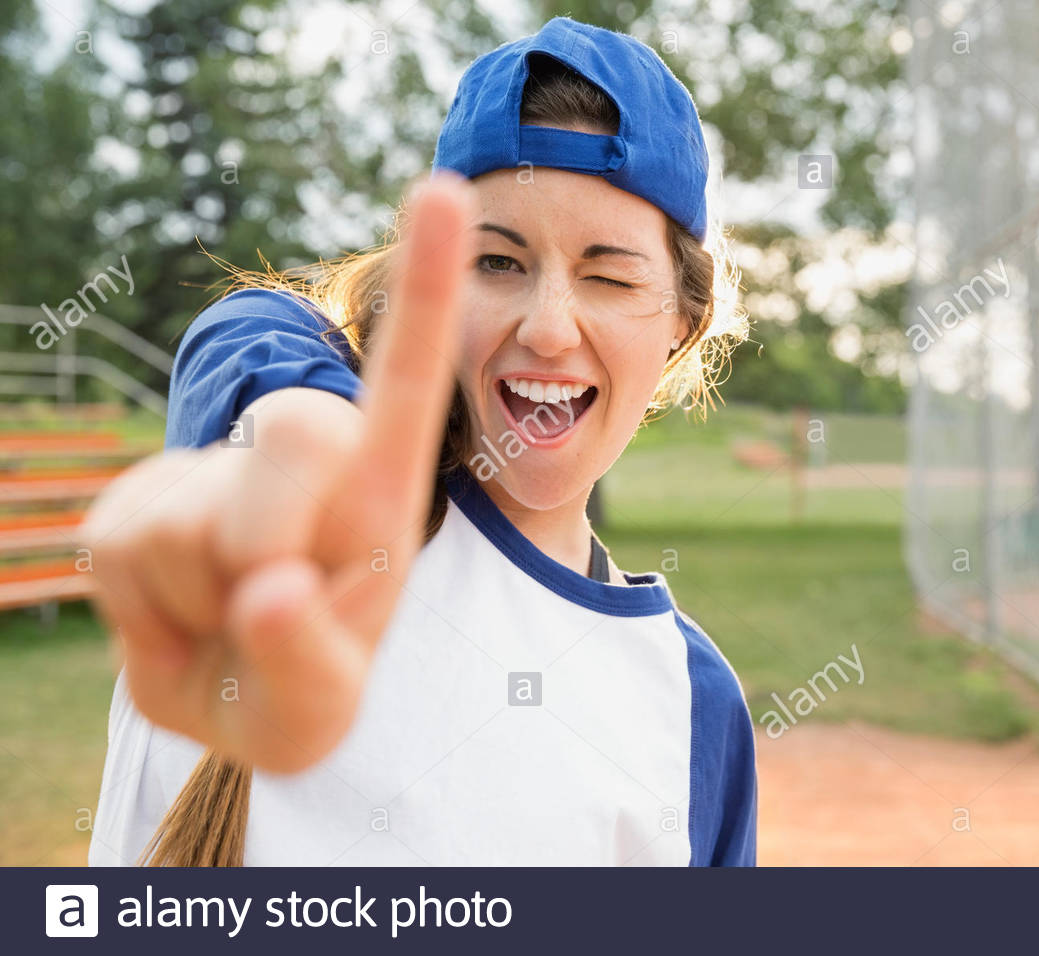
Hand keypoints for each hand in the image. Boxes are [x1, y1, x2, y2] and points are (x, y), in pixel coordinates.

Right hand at [79, 173, 476, 771]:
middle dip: (279, 541)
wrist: (221, 698)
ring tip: (229, 619)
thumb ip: (309, 659)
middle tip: (273, 609)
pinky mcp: (135, 495)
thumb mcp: (318, 708)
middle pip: (299, 437)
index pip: (409, 386)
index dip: (427, 289)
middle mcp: (305, 463)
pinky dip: (142, 614)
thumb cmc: (297, 692)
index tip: (445, 191)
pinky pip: (119, 554)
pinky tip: (178, 612)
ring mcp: (214, 473)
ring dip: (201, 602)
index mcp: (377, 497)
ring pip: (191, 523)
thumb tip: (266, 588)